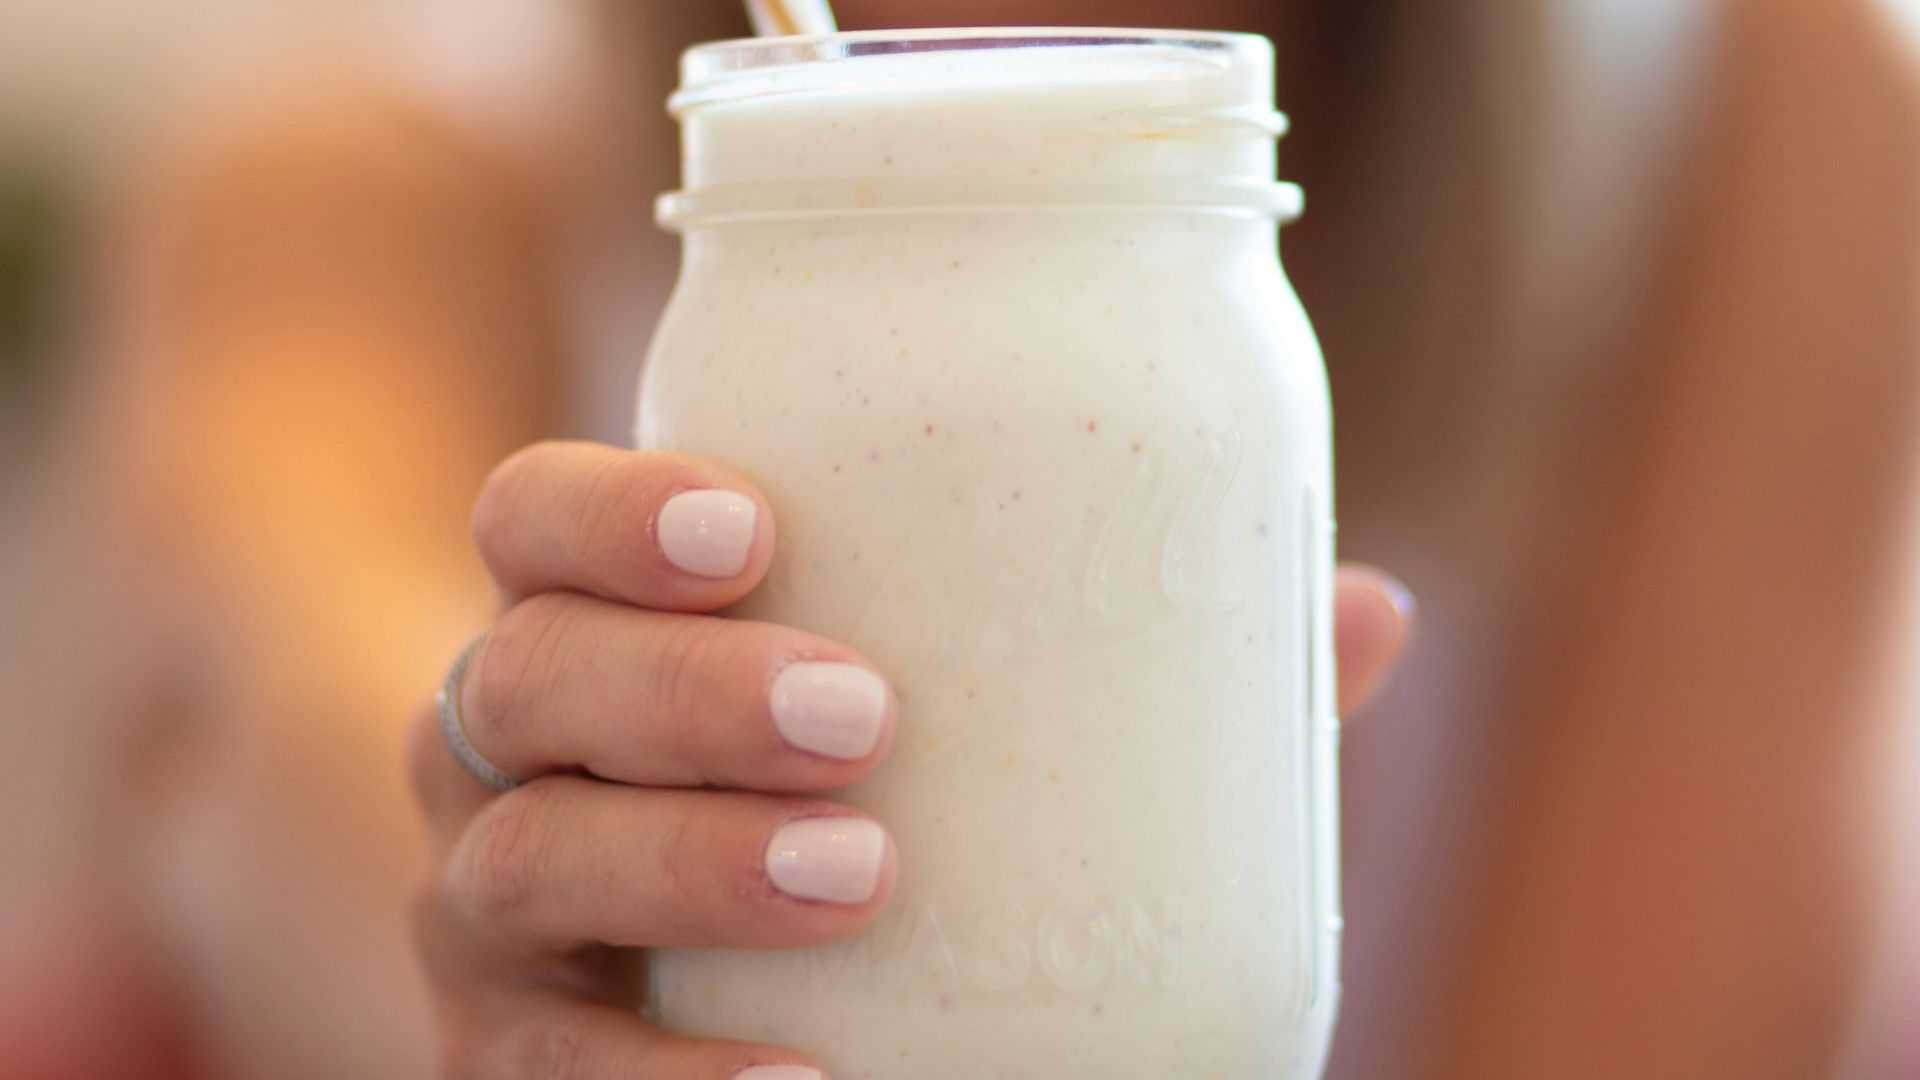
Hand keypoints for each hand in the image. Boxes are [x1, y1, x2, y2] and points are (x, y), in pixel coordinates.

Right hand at [409, 440, 1413, 1078]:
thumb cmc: (872, 815)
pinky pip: (541, 1072)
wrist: (764, 1013)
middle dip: (681, 686)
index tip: (756, 526)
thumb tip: (1368, 611)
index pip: (530, 518)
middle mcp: (510, 756)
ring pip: (516, 860)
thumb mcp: (980, 737)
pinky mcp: (505, 1057)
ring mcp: (491, 913)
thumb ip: (1147, 678)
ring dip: (684, 860)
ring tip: (861, 873)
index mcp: (607, 629)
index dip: (608, 509)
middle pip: (523, 677)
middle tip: (862, 712)